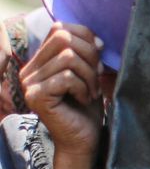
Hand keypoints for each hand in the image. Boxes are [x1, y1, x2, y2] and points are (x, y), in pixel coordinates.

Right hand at [20, 22, 103, 156]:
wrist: (82, 139)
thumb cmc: (87, 107)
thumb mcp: (88, 74)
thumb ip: (86, 53)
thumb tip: (97, 39)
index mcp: (41, 61)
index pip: (60, 29)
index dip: (85, 37)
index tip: (100, 54)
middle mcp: (30, 70)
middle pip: (63, 39)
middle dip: (90, 55)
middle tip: (98, 75)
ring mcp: (30, 83)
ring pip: (68, 57)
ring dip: (89, 75)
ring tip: (92, 91)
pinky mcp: (36, 96)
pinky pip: (67, 77)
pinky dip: (83, 87)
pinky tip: (84, 99)